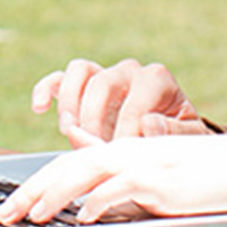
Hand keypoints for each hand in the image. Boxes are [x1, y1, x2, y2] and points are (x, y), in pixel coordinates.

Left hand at [0, 130, 226, 225]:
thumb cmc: (217, 182)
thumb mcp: (164, 190)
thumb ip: (131, 198)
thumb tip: (96, 218)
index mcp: (129, 152)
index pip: (71, 164)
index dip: (36, 184)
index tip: (11, 208)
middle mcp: (133, 153)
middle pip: (68, 166)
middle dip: (30, 192)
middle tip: (1, 217)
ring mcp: (150, 166)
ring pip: (88, 173)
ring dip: (55, 195)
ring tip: (29, 216)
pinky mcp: (168, 184)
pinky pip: (125, 189)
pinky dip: (100, 202)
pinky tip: (82, 217)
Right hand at [31, 58, 210, 144]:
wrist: (166, 142)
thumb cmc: (177, 140)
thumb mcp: (187, 140)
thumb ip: (172, 132)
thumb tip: (149, 124)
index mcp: (156, 80)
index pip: (137, 96)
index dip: (127, 127)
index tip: (122, 154)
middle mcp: (129, 72)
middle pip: (104, 81)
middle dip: (96, 118)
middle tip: (93, 147)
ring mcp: (103, 78)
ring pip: (79, 72)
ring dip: (70, 103)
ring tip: (70, 131)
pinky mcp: (82, 90)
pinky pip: (59, 79)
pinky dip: (46, 89)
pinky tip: (40, 108)